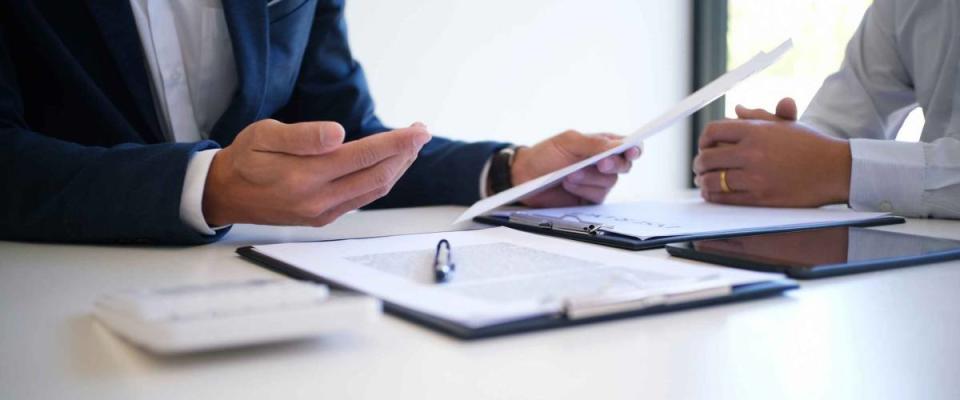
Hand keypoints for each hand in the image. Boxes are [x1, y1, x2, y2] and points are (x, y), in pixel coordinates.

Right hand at [203, 119, 430, 225]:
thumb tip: (338, 134)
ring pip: (374, 190)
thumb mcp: (263, 135)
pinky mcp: (323, 218)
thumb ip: (302, 136)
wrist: (224, 194)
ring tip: (410, 146)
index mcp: (304, 176)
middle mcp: (318, 200)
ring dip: (397, 168)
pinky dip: (381, 180)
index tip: (418, 130)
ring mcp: (323, 212)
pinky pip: (362, 199)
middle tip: (420, 132)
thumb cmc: (244, 159)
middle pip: (377, 177)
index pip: (363, 157)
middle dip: (405, 154)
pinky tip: (388, 165)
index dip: (395, 143)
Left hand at [510, 130, 641, 206]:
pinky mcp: (589, 199)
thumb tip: (619, 145)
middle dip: (613, 165)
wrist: (524, 177)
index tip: (632, 151)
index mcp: (601, 145)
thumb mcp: (568, 142)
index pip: (626, 145)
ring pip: (609, 182)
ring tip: (569, 175)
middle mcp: (603, 164)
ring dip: (589, 178)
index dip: (634, 148)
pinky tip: (569, 185)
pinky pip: (596, 196)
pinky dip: (583, 190)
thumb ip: (594, 143)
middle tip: (600, 163)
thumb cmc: (545, 155)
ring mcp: (597, 182)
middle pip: (624, 166)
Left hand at [693, 97, 851, 206]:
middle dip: (699, 163)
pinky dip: (713, 196)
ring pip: (712, 180)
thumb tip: (737, 110)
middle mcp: (752, 152)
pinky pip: (724, 198)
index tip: (704, 146)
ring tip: (703, 181)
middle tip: (699, 166)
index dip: (703, 140)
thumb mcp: (784, 124)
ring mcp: (755, 176)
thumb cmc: (810, 145)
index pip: (713, 131)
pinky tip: (713, 194)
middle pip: (707, 157)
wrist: (835, 169)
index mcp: (755, 131)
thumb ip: (757, 117)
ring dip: (703, 181)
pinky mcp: (760, 198)